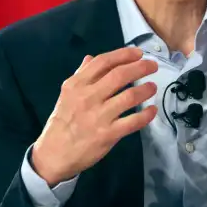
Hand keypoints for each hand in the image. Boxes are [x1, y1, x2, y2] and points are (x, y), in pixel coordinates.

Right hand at [31, 46, 157, 186]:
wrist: (54, 154)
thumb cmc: (62, 122)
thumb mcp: (66, 94)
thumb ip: (81, 75)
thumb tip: (91, 58)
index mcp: (77, 84)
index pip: (103, 62)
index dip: (123, 55)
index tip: (138, 53)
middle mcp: (88, 97)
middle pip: (119, 75)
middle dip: (140, 67)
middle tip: (153, 66)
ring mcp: (98, 116)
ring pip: (129, 97)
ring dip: (145, 89)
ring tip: (153, 87)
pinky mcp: (107, 135)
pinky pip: (132, 122)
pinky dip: (146, 115)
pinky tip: (152, 110)